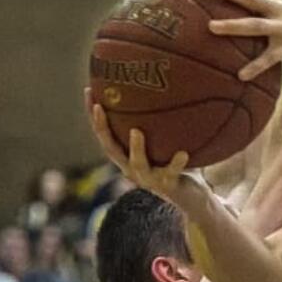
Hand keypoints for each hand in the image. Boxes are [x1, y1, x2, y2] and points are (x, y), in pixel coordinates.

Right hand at [85, 88, 200, 208]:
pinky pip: (172, 172)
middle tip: (99, 106)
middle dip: (102, 128)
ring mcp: (149, 179)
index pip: (105, 134)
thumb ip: (163, 120)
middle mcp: (132, 168)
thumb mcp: (168, 140)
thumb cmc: (179, 164)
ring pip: (137, 164)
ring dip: (135, 148)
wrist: (193, 198)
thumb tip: (166, 83)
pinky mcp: (168, 185)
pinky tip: (183, 153)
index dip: (94, 116)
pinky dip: (176, 163)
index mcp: (127, 157)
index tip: (88, 91)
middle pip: (111, 148)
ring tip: (137, 131)